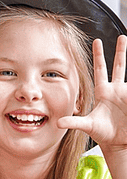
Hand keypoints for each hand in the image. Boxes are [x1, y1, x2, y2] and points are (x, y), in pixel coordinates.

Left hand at [58, 36, 126, 152]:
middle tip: (123, 36)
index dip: (98, 56)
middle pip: (119, 66)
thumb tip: (57, 123)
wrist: (117, 142)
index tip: (97, 41)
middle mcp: (116, 90)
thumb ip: (73, 122)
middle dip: (121, 51)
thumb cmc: (102, 132)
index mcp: (103, 92)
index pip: (100, 69)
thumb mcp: (87, 126)